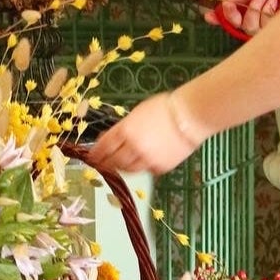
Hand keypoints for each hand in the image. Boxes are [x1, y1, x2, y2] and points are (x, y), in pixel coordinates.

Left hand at [84, 92, 201, 175]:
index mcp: (125, 130)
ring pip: (128, 170)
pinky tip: (142, 162)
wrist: (188, 117)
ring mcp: (147, 159)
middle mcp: (133, 147)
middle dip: (105, 163)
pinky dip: (142, 167)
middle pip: (113, 161)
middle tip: (102, 163)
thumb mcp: (136, 113)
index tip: (91, 156)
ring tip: (119, 164)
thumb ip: (124, 127)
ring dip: (121, 167)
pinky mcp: (160, 167)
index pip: (103, 146)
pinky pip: (147, 171)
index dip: (95, 153)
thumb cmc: (163, 108)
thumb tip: (114, 137)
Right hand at [205, 0, 279, 37]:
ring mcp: (271, 21)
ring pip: (250, 29)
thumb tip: (225, 0)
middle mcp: (259, 12)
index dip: (218, 17)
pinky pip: (265, 29)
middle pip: (237, 26)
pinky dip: (265, 13)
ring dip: (253, 11)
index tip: (209, 16)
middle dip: (232, 16)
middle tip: (234, 4)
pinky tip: (274, 0)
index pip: (231, 13)